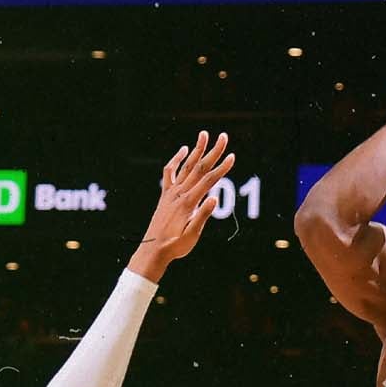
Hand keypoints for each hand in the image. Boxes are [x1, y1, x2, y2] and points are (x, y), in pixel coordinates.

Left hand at [128, 131, 235, 282]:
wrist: (153, 251)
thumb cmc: (175, 246)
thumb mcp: (192, 235)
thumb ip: (202, 216)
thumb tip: (215, 198)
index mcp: (188, 203)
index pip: (209, 181)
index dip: (222, 168)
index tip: (232, 156)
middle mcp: (179, 194)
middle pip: (199, 168)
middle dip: (213, 152)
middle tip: (223, 136)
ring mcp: (171, 193)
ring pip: (186, 166)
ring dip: (196, 150)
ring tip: (204, 135)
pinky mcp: (165, 195)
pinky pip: (169, 172)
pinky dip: (176, 160)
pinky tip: (184, 150)